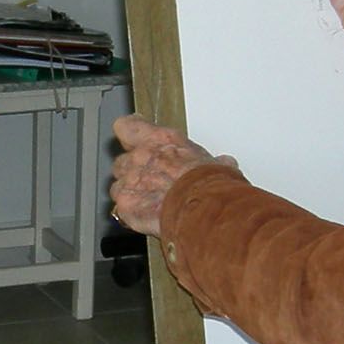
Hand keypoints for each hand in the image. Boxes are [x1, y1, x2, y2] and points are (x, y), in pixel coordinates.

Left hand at [109, 115, 236, 236]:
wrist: (203, 210)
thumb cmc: (210, 185)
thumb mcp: (217, 164)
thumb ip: (214, 162)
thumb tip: (224, 165)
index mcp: (160, 140)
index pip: (128, 126)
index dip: (129, 133)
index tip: (132, 137)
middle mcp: (141, 156)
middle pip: (123, 160)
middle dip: (134, 172)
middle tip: (152, 183)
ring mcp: (130, 180)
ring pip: (118, 185)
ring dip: (130, 193)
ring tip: (150, 203)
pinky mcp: (125, 204)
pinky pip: (119, 208)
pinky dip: (129, 213)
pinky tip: (144, 217)